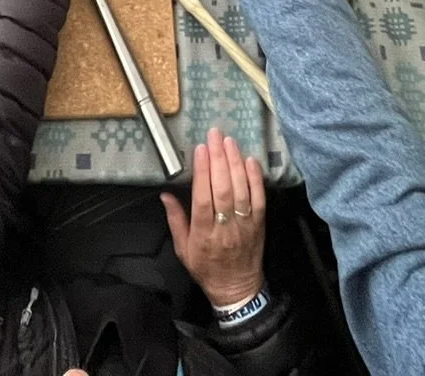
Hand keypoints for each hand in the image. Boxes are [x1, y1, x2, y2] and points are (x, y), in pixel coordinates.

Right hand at [162, 129, 264, 306]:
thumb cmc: (206, 268)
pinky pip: (259, 199)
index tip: (200, 150)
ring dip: (236, 163)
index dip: (203, 173)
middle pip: (222, 189)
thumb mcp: (183, 249)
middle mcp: (225, 227)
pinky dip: (255, 179)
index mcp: (203, 234)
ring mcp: (244, 225)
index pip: (203, 198)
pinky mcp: (259, 224)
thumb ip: (176, 220)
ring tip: (230, 141)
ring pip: (241, 190)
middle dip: (219, 159)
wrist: (237, 289)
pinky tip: (250, 160)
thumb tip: (165, 194)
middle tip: (215, 135)